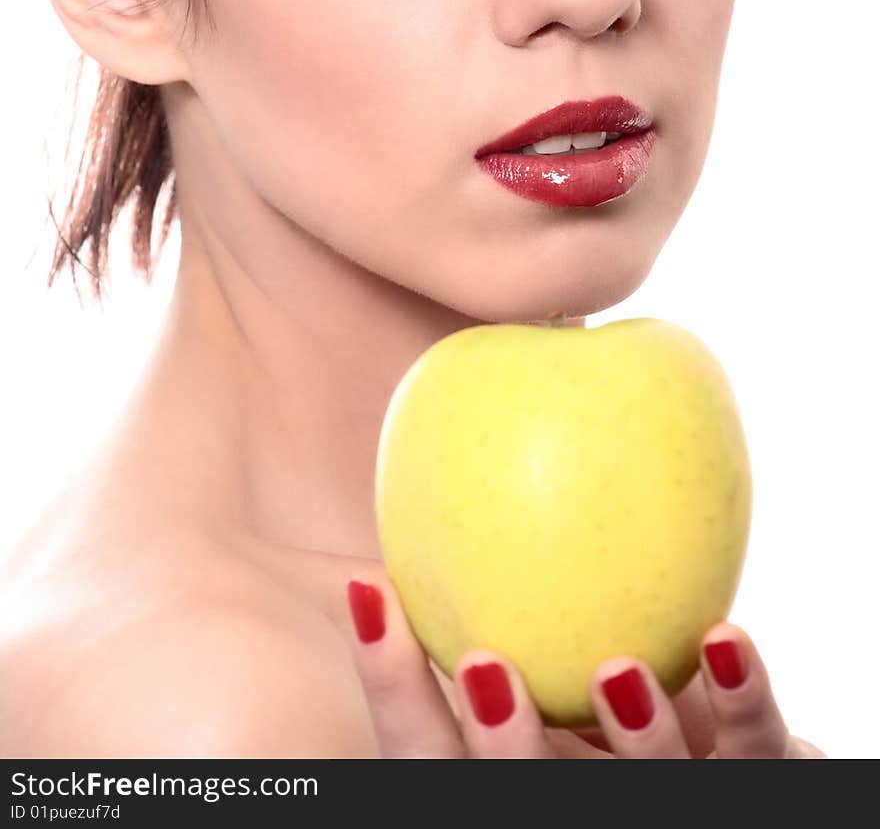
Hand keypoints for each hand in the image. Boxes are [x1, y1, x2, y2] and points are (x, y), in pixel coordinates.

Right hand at [345, 571, 826, 757]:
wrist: (728, 750)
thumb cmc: (606, 679)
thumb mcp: (548, 630)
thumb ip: (506, 580)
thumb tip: (441, 451)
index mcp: (511, 773)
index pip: (428, 750)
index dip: (391, 683)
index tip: (370, 588)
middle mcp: (577, 797)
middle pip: (529, 797)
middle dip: (503, 749)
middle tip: (485, 666)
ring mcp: (665, 799)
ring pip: (649, 793)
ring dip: (634, 741)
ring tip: (618, 669)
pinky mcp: (751, 780)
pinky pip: (754, 746)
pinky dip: (741, 696)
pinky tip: (721, 636)